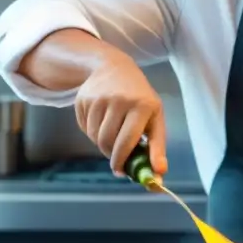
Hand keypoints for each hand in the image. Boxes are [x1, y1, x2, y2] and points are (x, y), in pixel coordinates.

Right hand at [74, 50, 167, 176]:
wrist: (114, 67)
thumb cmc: (140, 98)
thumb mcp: (154, 117)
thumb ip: (157, 146)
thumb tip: (159, 174)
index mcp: (142, 105)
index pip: (128, 141)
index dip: (123, 160)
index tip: (122, 172)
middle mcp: (119, 100)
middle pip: (108, 142)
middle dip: (112, 156)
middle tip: (118, 161)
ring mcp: (98, 98)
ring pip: (95, 137)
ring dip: (103, 145)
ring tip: (113, 136)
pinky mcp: (82, 99)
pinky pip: (84, 128)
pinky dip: (92, 133)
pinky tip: (102, 122)